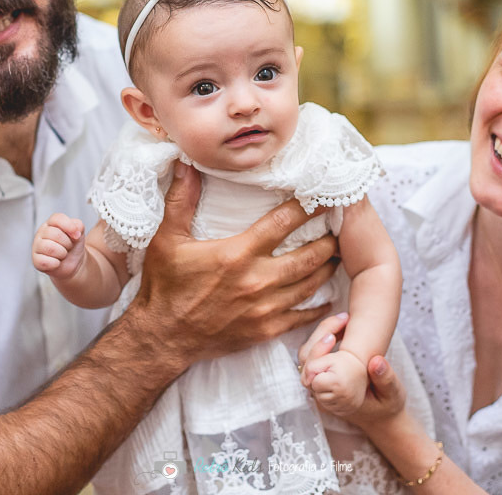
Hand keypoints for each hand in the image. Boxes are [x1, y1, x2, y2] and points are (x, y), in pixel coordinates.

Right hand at [32, 213, 85, 279]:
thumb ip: (78, 225)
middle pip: (55, 234)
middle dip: (67, 243)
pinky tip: (56, 263)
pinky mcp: (36, 261)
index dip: (69, 226)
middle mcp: (41, 233)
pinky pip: (45, 262)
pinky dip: (55, 264)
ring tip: (63, 254)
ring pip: (50, 248)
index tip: (77, 235)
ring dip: (62, 253)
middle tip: (68, 247)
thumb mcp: (79, 232)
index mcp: (51, 223)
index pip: (57, 219)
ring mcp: (37, 246)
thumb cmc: (73, 245)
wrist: (74, 262)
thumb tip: (75, 232)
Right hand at [128, 162, 339, 366]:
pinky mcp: (264, 331)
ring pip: (309, 285)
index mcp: (237, 253)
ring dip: (327, 268)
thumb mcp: (166, 239)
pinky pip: (302, 317)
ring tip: (337, 256)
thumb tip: (184, 164)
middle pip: (308, 256)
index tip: (324, 196)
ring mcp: (263, 308)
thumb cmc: (164, 286)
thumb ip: (181, 200)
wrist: (162, 338)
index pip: (283, 223)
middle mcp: (256, 280)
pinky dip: (319, 308)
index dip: (307, 207)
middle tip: (340, 229)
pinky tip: (328, 298)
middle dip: (329, 241)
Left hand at [298, 313, 406, 429]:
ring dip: (322, 334)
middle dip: (322, 334)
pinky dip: (324, 339)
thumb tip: (376, 360)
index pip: (314, 373)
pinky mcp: (322, 377)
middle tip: (344, 318)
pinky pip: (314, 357)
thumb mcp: (393, 393)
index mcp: (337, 397)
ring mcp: (321, 386)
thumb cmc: (387, 405)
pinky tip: (341, 326)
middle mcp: (324, 393)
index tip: (335, 336)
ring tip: (343, 319)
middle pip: (306, 360)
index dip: (320, 351)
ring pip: (307, 357)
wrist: (382, 416)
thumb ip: (386, 379)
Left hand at [305, 348, 367, 414]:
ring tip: (335, 383)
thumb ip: (311, 366)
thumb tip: (305, 381)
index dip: (318, 375)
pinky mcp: (345, 411)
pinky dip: (330, 399)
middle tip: (332, 376)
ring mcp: (345, 406)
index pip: (314, 383)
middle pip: (316, 393)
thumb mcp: (326, 358)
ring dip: (324, 392)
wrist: (361, 370)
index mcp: (337, 383)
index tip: (328, 370)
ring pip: (321, 401)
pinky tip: (338, 391)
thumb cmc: (343, 362)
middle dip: (320, 384)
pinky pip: (329, 407)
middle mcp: (343, 397)